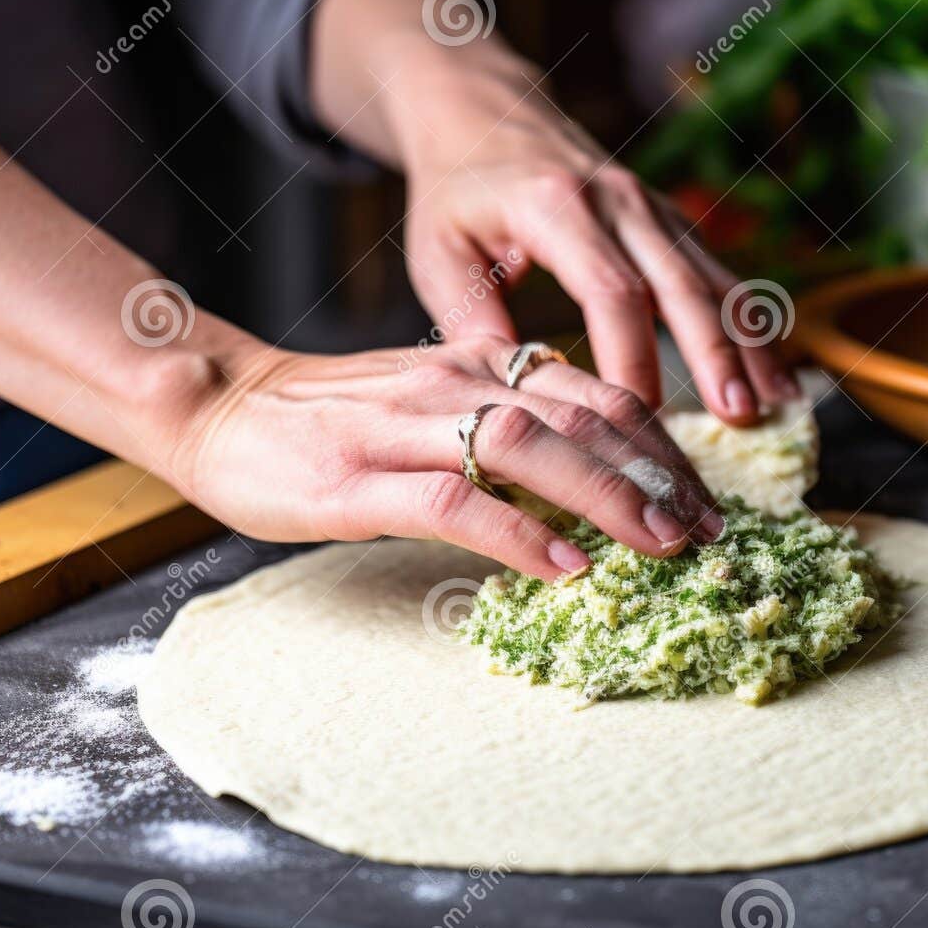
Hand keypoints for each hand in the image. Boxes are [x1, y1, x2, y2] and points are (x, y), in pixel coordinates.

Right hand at [165, 335, 723, 578]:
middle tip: (707, 533)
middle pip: (582, 416)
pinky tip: (562, 565)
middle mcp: (456, 382)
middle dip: (657, 476)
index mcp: (481, 362)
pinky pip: (451, 499)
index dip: (663, 446)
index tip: (705, 500)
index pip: (598, 393)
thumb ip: (506, 422)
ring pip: (529, 446)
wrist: (220, 406)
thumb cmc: (335, 418)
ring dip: (606, 497)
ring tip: (657, 545)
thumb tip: (589, 476)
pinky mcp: (357, 479)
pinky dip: (517, 532)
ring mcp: (405, 427)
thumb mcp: (435, 401)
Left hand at [390, 45, 799, 424]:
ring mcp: (652, 208)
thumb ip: (473, 321)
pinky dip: (748, 325)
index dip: (631, 359)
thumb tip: (511, 396)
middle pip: (681, 285)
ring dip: (748, 344)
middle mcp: (618, 200)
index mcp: (556, 207)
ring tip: (777, 405)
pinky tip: (772, 374)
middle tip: (740, 417)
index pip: (611, 291)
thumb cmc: (455, 193)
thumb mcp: (438, 252)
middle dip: (715, 354)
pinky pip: (718, 275)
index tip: (637, 420)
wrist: (483, 112)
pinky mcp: (668, 222)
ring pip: (714, 279)